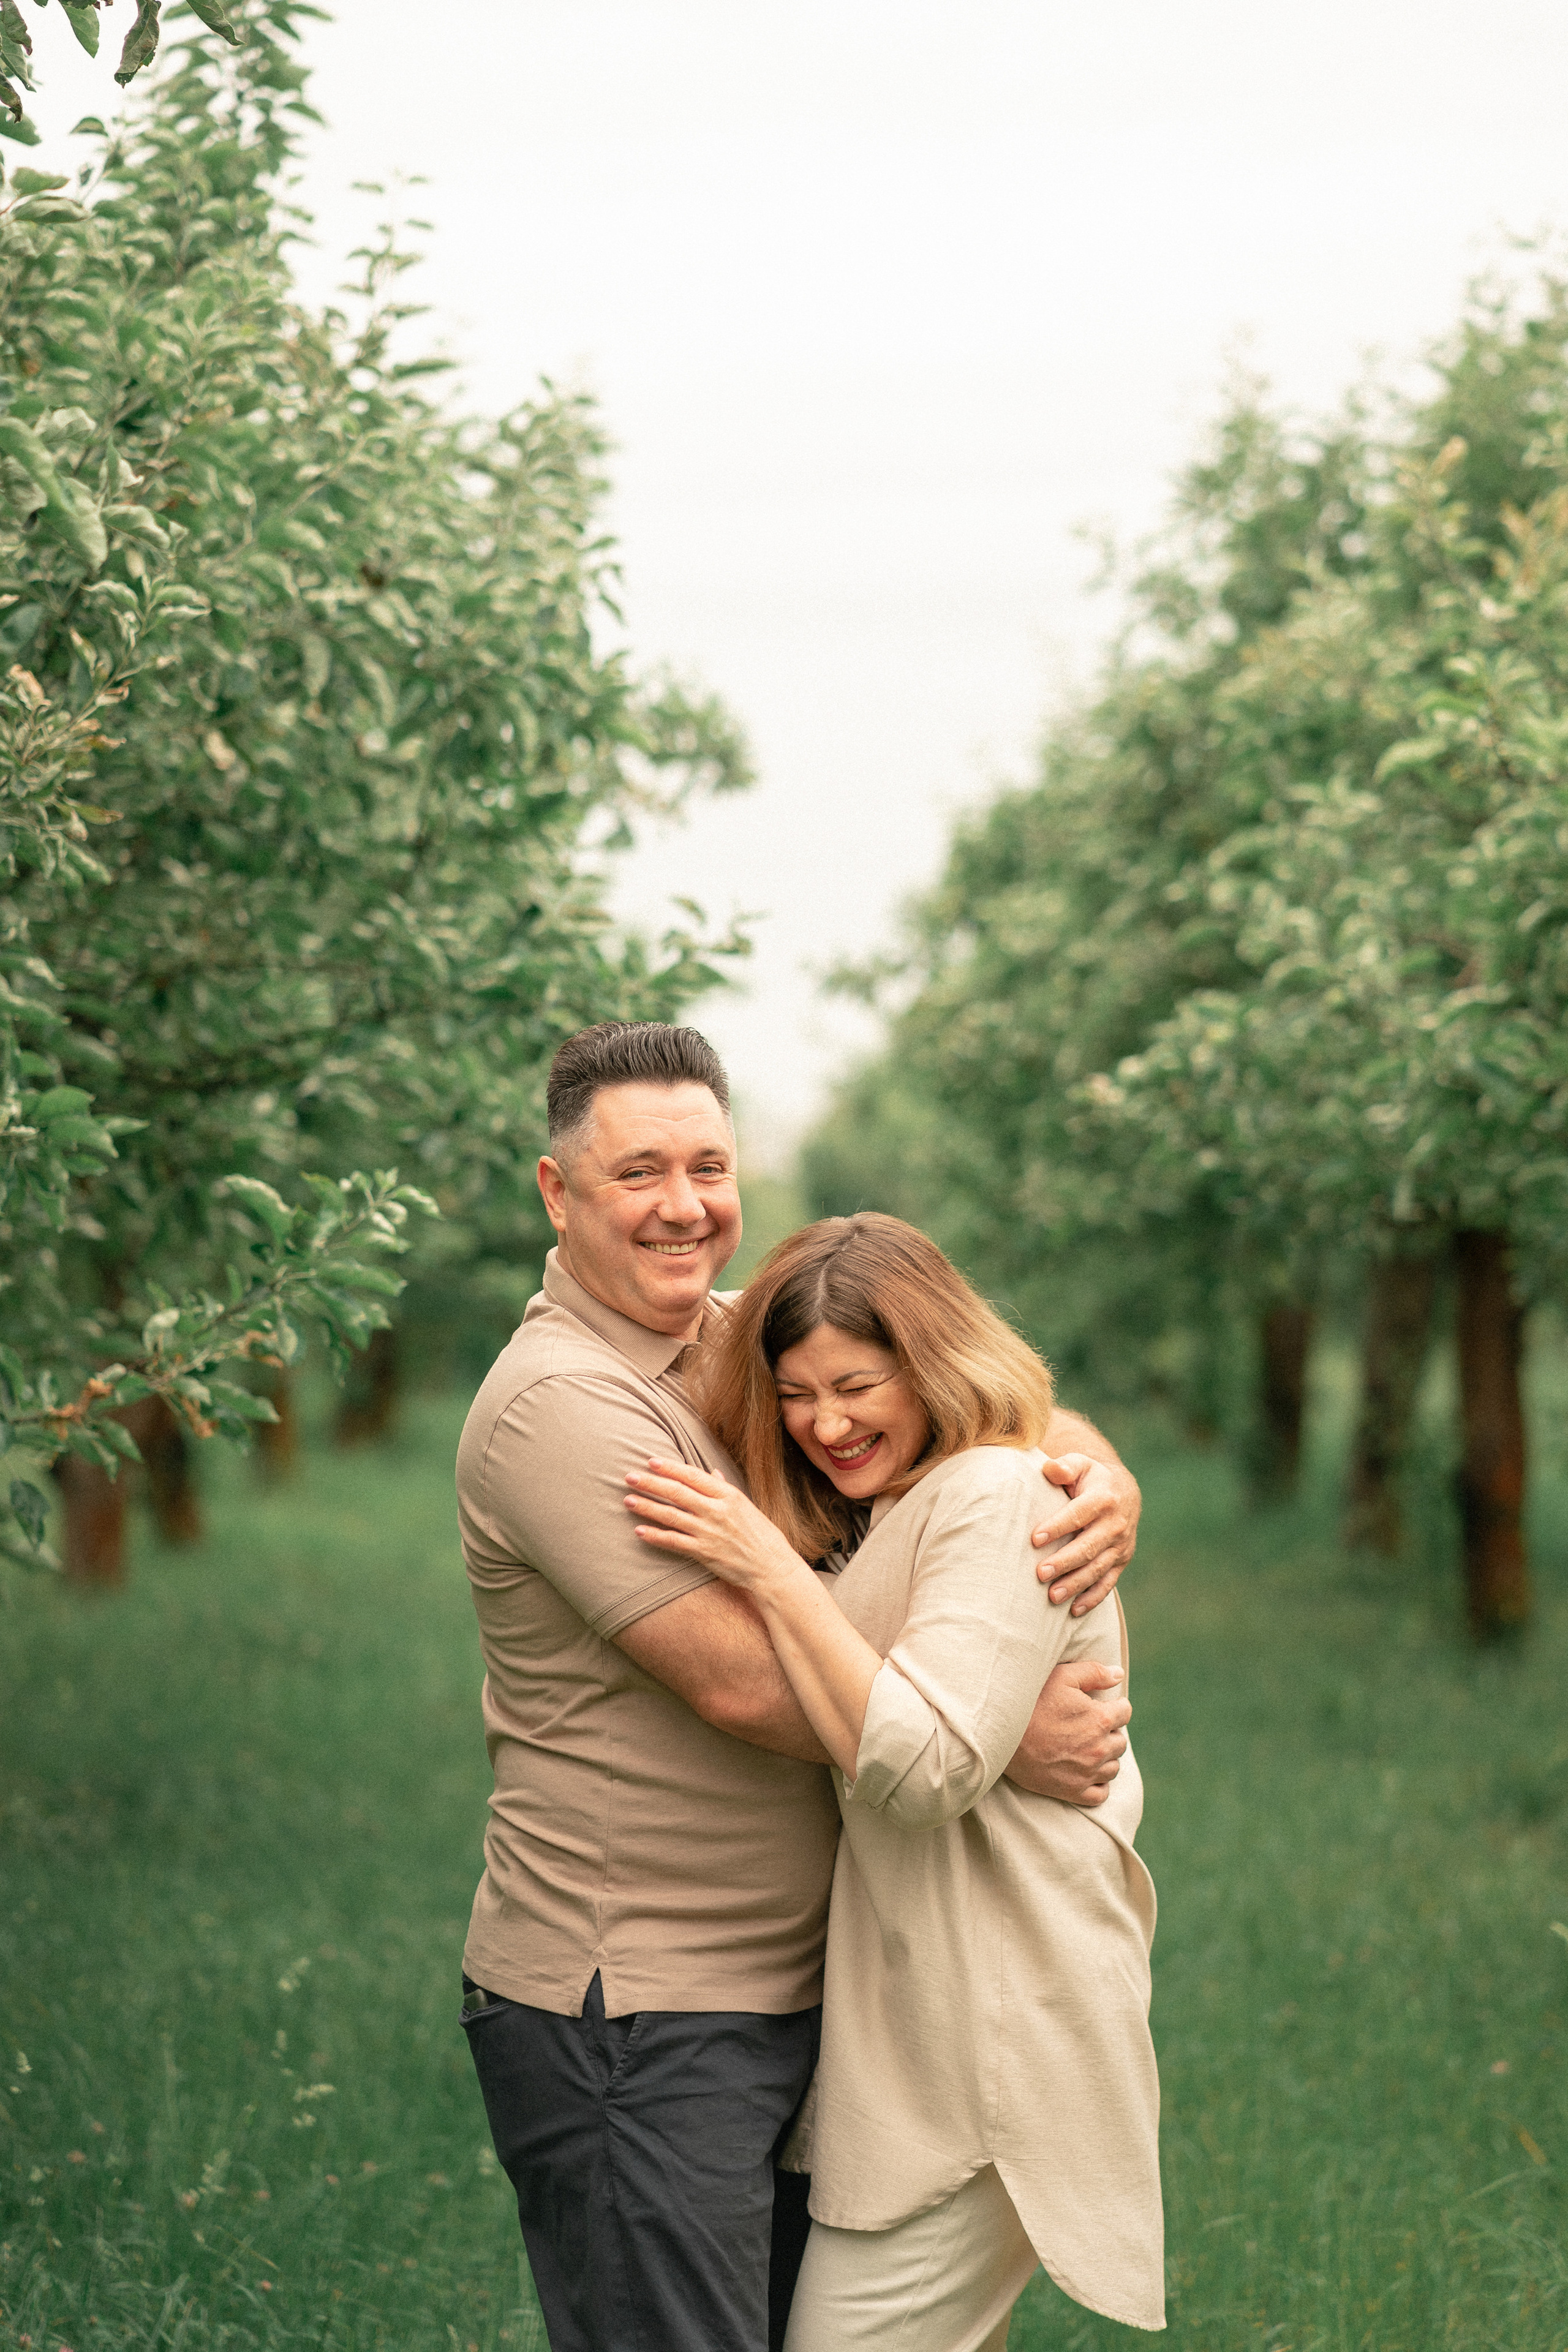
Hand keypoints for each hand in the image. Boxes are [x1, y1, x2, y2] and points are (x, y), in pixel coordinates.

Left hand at [625, 1458, 804, 1592]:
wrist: (772, 1567)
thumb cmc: (761, 1535)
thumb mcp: (746, 1506)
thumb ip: (725, 1489)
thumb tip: (712, 1473)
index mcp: (729, 1495)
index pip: (693, 1476)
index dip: (670, 1468)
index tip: (651, 1461)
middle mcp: (717, 1511)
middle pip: (677, 1492)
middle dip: (651, 1483)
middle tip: (629, 1476)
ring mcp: (709, 1532)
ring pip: (671, 1515)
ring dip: (647, 1507)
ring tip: (627, 1500)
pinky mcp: (704, 1553)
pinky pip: (674, 1542)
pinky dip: (655, 1536)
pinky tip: (639, 1530)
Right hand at [1002, 1658, 1130, 1806]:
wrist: (1000, 1735)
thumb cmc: (1030, 1702)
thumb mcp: (1061, 1677)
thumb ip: (1095, 1672)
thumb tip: (1119, 1674)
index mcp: (1100, 1719)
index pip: (1125, 1712)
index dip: (1114, 1706)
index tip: (1100, 1706)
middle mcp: (1099, 1748)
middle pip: (1121, 1741)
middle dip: (1109, 1732)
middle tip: (1089, 1726)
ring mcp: (1087, 1773)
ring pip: (1114, 1767)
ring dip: (1106, 1758)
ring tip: (1086, 1748)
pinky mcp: (1073, 1791)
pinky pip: (1101, 1794)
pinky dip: (1098, 1784)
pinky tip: (1086, 1772)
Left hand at [1031, 1454, 1140, 1613]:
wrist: (1124, 1492)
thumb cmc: (1090, 1478)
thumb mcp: (1080, 1464)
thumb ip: (1064, 1467)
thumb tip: (1050, 1470)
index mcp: (1104, 1498)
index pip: (1078, 1514)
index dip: (1057, 1526)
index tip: (1034, 1539)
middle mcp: (1116, 1524)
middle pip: (1088, 1546)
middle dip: (1064, 1561)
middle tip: (1039, 1573)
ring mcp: (1121, 1545)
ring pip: (1097, 1568)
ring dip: (1075, 1584)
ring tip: (1052, 1596)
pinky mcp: (1121, 1561)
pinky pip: (1108, 1582)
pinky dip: (1092, 1598)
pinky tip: (1073, 1611)